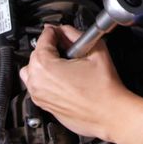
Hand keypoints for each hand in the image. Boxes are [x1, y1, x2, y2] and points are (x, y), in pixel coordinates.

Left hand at [20, 24, 142, 143]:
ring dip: (43, 64)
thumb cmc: (104, 89)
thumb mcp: (94, 50)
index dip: (53, 31)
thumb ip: (75, 34)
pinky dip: (45, 80)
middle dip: (49, 48)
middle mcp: (37, 83)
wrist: (110, 114)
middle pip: (35, 55)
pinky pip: (38, 87)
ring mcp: (40, 97)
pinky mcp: (45, 106)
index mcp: (45, 67)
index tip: (58, 30)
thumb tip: (66, 30)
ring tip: (62, 62)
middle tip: (66, 46)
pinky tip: (63, 78)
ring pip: (32, 72)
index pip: (42, 39)